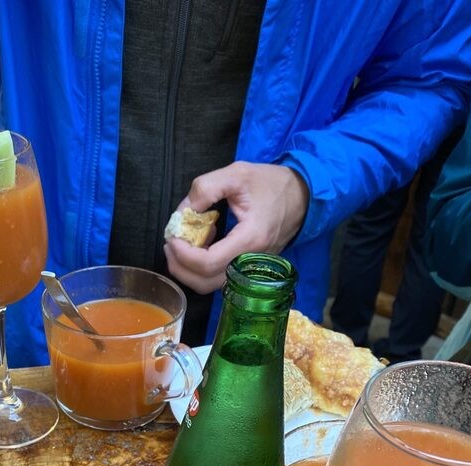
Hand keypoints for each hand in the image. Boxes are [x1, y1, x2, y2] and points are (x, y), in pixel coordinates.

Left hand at [164, 162, 308, 293]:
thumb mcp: (237, 173)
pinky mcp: (248, 269)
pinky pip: (219, 278)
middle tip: (169, 243)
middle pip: (205, 282)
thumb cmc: (271, 183)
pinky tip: (199, 246)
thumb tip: (182, 211)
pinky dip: (201, 269)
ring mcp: (250, 269)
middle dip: (180, 266)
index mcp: (250, 238)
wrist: (302, 196)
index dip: (184, 254)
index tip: (172, 237)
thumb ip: (206, 187)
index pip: (209, 262)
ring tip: (179, 246)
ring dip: (188, 271)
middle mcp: (251, 261)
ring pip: (211, 285)